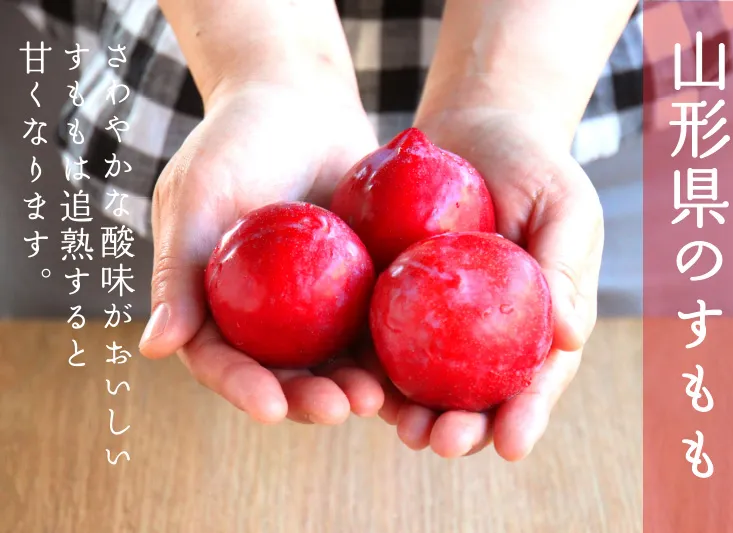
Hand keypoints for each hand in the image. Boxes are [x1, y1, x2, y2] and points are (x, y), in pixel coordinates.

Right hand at [138, 81, 384, 424]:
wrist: (300, 100)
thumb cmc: (236, 140)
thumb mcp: (198, 197)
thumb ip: (176, 273)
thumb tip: (154, 349)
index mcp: (217, 303)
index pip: (223, 359)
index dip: (243, 388)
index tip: (269, 408)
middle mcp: (266, 314)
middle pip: (285, 371)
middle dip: (308, 397)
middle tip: (338, 409)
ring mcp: (316, 303)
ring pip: (335, 357)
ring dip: (354, 384)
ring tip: (375, 397)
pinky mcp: (361, 285)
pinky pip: (377, 321)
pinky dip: (391, 347)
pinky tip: (409, 365)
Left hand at [377, 109, 603, 460]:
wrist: (474, 128)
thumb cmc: (532, 165)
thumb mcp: (564, 205)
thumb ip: (566, 264)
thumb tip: (568, 336)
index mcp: (538, 321)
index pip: (537, 378)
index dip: (526, 415)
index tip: (512, 444)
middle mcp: (488, 333)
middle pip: (478, 394)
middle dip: (464, 429)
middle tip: (444, 443)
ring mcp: (439, 321)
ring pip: (428, 380)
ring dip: (415, 412)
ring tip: (403, 429)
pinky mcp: (396, 298)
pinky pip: (383, 337)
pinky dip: (373, 365)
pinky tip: (359, 382)